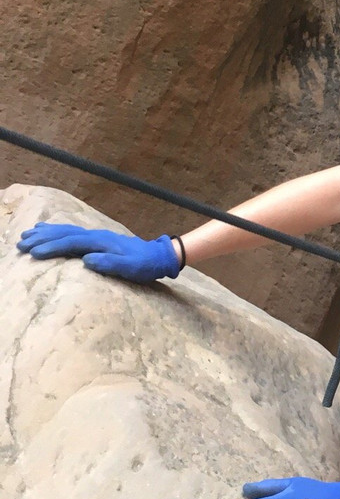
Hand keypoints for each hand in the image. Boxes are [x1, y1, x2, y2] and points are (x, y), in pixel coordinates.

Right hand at [16, 223, 181, 282]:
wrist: (159, 256)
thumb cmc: (145, 265)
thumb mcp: (131, 268)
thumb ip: (110, 264)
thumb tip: (87, 260)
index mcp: (101, 242)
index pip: (71, 243)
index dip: (51, 247)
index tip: (32, 253)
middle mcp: (97, 236)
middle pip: (64, 234)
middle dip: (42, 238)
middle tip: (20, 243)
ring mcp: (97, 236)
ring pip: (67, 231)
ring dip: (47, 233)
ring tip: (27, 234)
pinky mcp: (98, 240)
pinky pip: (72, 233)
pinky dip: (58, 231)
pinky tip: (49, 231)